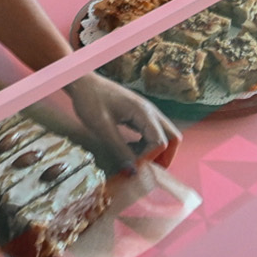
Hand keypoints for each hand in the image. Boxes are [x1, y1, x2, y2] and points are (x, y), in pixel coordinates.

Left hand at [67, 74, 181, 170]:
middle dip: (163, 157)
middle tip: (144, 168)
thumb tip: (134, 173)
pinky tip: (129, 149)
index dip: (149, 158)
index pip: (161, 142)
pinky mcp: (140, 115)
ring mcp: (147, 113)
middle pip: (173, 138)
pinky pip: (153, 133)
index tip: (132, 166)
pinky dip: (147, 145)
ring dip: (154, 151)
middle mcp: (151, 112)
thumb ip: (119, 150)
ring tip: (133, 159)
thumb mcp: (102, 128)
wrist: (82, 83)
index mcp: (144, 112)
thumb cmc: (90, 101)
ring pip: (165, 136)